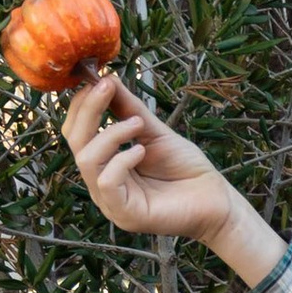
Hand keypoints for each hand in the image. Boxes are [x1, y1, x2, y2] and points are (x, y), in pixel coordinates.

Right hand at [63, 73, 283, 286]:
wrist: (216, 200)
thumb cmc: (186, 169)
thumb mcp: (153, 131)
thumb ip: (128, 109)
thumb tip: (107, 78)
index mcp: (103, 164)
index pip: (75, 131)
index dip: (82, 104)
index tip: (100, 79)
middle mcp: (101, 183)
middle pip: (75, 142)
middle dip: (89, 110)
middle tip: (107, 87)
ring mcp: (111, 202)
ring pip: (87, 160)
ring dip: (110, 133)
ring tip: (139, 123)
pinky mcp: (126, 215)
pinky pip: (107, 182)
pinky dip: (122, 160)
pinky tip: (141, 150)